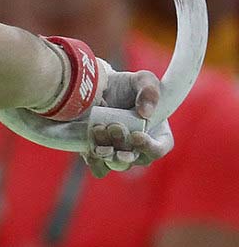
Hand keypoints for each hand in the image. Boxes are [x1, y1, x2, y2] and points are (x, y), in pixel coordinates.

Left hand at [82, 63, 172, 177]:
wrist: (99, 86)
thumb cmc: (128, 85)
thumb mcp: (143, 80)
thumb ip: (150, 92)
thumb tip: (145, 113)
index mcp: (157, 136)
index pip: (159, 149)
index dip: (149, 147)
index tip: (136, 135)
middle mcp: (139, 150)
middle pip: (133, 159)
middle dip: (122, 146)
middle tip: (114, 127)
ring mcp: (118, 153)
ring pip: (114, 163)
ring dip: (106, 151)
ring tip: (98, 129)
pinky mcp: (98, 154)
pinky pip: (98, 166)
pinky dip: (92, 158)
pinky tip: (88, 143)